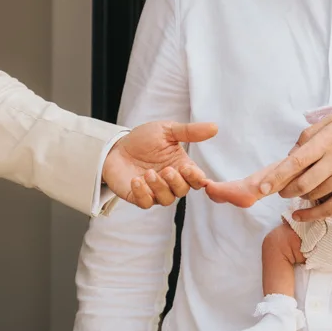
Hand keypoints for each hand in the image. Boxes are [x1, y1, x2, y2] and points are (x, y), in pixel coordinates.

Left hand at [102, 120, 217, 207]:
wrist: (117, 146)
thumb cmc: (144, 139)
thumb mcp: (167, 131)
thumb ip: (189, 132)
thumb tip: (214, 127)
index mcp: (182, 167)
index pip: (197, 180)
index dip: (196, 178)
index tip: (187, 168)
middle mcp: (171, 182)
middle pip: (182, 191)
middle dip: (176, 182)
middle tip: (166, 170)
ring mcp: (155, 191)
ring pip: (166, 199)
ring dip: (159, 187)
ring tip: (148, 173)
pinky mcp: (138, 197)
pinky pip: (145, 203)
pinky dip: (142, 194)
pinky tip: (136, 181)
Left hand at [251, 113, 331, 221]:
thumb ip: (309, 135)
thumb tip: (290, 154)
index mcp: (328, 140)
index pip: (296, 161)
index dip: (277, 176)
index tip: (263, 187)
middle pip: (302, 183)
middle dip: (285, 189)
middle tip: (280, 189)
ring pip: (313, 195)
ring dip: (299, 196)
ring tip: (296, 192)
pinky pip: (329, 209)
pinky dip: (311, 215)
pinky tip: (300, 215)